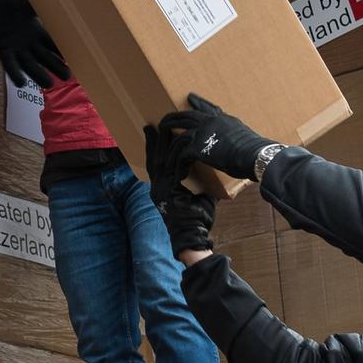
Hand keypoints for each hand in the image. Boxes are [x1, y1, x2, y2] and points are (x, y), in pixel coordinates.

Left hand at [0, 0, 68, 88]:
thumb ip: (45, 4)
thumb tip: (65, 3)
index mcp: (38, 31)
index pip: (54, 45)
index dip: (64, 52)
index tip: (78, 59)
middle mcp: (28, 43)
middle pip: (45, 59)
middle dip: (56, 67)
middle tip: (67, 76)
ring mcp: (15, 48)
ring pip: (30, 65)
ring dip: (39, 75)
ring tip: (49, 84)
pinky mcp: (1, 49)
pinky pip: (9, 64)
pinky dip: (15, 73)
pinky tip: (22, 83)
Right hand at [143, 124, 217, 254]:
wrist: (193, 237)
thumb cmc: (196, 219)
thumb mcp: (198, 196)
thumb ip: (199, 181)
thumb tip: (210, 169)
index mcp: (161, 189)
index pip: (154, 164)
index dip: (153, 148)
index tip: (153, 133)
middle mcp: (157, 188)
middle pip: (153, 159)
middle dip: (153, 141)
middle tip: (153, 124)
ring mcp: (162, 189)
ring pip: (161, 160)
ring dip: (163, 143)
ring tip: (163, 128)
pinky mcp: (169, 191)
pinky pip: (173, 168)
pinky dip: (177, 154)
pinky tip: (181, 144)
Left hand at [157, 93, 278, 182]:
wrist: (254, 154)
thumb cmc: (256, 150)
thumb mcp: (246, 136)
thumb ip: (237, 136)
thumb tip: (240, 142)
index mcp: (223, 120)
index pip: (209, 108)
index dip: (198, 102)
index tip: (190, 96)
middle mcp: (211, 123)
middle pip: (187, 115)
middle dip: (173, 118)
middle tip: (164, 120)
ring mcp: (203, 133)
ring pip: (179, 134)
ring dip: (169, 144)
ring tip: (163, 151)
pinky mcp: (198, 148)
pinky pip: (181, 154)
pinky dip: (178, 164)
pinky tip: (177, 171)